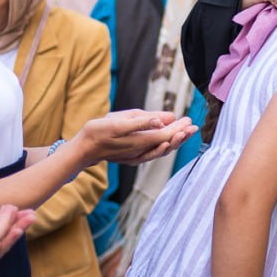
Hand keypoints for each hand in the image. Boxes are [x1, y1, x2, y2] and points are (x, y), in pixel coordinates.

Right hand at [73, 110, 197, 165]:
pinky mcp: (132, 158)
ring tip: (186, 133)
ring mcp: (137, 157)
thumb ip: (145, 120)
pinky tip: (168, 141)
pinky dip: (163, 147)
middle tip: (192, 125)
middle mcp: (141, 152)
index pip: (166, 134)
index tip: (189, 119)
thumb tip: (166, 118)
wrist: (83, 148)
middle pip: (167, 144)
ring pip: (161, 150)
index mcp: (140, 141)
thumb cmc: (99, 130)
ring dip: (175, 141)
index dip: (179, 127)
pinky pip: (153, 154)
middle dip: (181, 135)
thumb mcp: (121, 120)